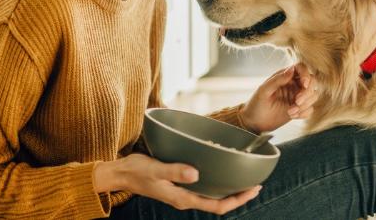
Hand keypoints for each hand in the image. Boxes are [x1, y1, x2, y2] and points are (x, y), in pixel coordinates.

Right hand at [93, 154, 260, 214]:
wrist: (120, 174)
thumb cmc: (136, 171)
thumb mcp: (155, 169)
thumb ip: (175, 171)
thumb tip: (196, 173)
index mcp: (183, 198)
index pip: (217, 206)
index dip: (238, 200)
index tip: (253, 188)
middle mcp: (185, 198)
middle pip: (218, 203)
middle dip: (238, 195)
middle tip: (255, 182)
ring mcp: (182, 193)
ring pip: (211, 196)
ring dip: (228, 189)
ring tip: (242, 177)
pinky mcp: (178, 185)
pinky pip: (202, 188)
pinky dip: (215, 181)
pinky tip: (218, 169)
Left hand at [239, 63, 319, 132]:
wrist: (254, 122)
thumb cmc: (256, 104)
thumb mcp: (264, 90)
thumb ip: (277, 79)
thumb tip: (291, 69)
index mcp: (284, 76)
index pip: (301, 68)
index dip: (306, 74)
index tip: (304, 84)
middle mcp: (293, 85)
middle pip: (312, 82)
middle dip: (307, 93)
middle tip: (297, 101)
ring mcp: (297, 97)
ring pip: (313, 96)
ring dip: (305, 105)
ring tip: (290, 111)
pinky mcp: (299, 109)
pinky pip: (310, 109)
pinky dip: (304, 113)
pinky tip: (292, 115)